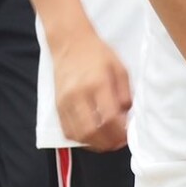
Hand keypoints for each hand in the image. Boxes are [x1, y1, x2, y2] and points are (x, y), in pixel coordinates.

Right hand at [51, 27, 132, 152]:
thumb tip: (126, 118)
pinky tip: (91, 136)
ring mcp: (65, 101)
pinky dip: (80, 139)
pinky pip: (67, 130)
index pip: (109, 118)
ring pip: (78, 134)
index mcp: (98, 83)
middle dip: (108, 143)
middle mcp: (79, 94)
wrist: (69, 42)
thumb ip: (125, 94)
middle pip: (92, 131)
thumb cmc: (98, 53)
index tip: (128, 135)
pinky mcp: (57, 105)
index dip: (120, 133)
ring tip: (106, 142)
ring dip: (95, 144)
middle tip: (118, 143)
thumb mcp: (120, 68)